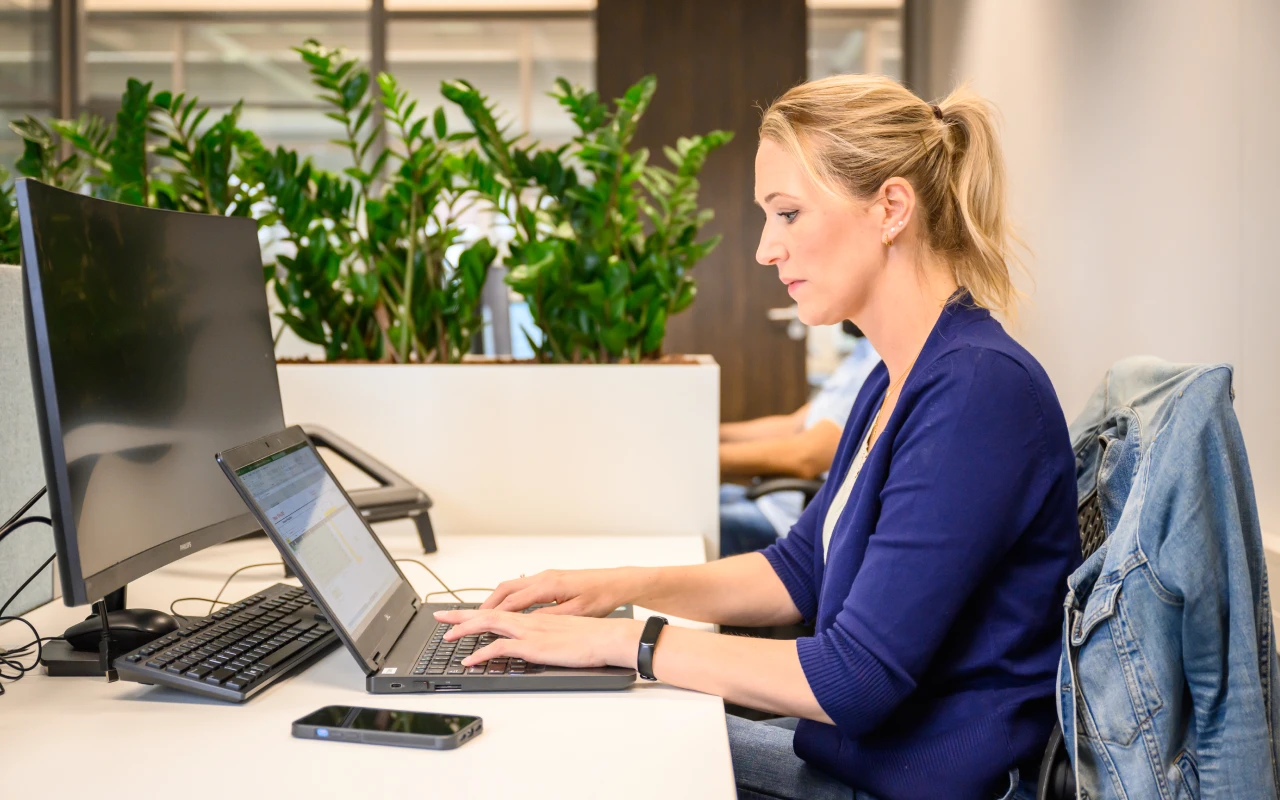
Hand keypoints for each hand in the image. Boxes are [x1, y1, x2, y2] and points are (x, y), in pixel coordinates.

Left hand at [433, 609, 644, 669]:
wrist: (609, 636)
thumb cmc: (593, 636)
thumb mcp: (565, 631)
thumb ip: (547, 632)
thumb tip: (537, 640)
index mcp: (536, 615)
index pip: (500, 609)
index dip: (479, 610)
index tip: (462, 614)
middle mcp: (529, 619)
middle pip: (487, 612)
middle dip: (461, 615)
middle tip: (441, 617)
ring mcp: (530, 630)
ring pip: (488, 624)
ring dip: (464, 630)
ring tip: (447, 637)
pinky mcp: (533, 645)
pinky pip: (499, 647)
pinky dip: (481, 653)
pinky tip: (469, 660)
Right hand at [479, 568, 636, 616]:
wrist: (618, 582)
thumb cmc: (602, 596)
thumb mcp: (577, 612)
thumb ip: (551, 618)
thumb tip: (528, 624)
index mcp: (548, 586)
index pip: (511, 601)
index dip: (492, 613)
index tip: (475, 623)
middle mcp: (544, 577)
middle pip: (505, 589)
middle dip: (485, 604)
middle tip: (468, 618)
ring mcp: (546, 577)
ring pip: (512, 586)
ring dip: (496, 599)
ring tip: (482, 615)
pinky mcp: (551, 580)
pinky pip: (522, 587)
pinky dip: (508, 597)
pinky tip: (507, 608)